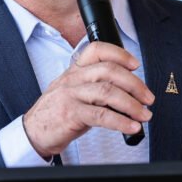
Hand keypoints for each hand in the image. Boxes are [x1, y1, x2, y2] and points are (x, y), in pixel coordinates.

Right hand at [22, 41, 154, 158]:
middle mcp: (73, 78)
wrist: (33, 131)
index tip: (135, 64)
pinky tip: (131, 126)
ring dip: (132, 104)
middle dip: (134, 84)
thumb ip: (97, 87)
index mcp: (75, 70)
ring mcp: (71, 95)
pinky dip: (121, 121)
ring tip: (144, 114)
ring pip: (107, 92)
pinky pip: (101, 116)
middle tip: (147, 97)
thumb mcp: (75, 91)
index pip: (97, 49)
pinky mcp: (71, 114)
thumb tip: (129, 92)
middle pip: (108, 71)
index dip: (119, 53)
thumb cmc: (58, 111)